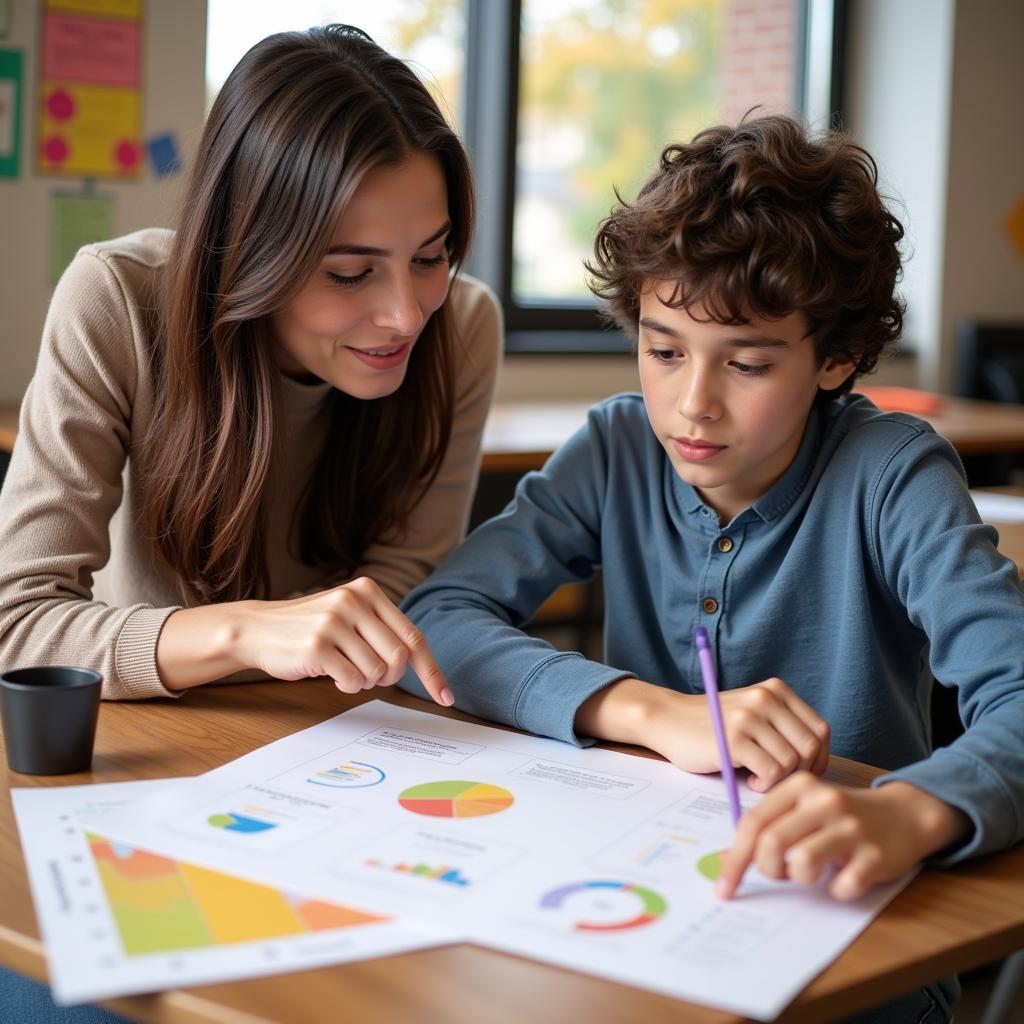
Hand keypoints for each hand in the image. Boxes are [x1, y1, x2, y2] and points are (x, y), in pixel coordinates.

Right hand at [232, 577, 452, 702]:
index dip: (431, 670)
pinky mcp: (317, 645)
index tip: (445, 696)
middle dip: (390, 678)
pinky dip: (347, 686)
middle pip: (399, 658)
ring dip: (363, 681)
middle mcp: (354, 601)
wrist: (257, 629)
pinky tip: (331, 674)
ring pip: (376, 672)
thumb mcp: (348, 614)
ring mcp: (334, 622)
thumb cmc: (310, 628)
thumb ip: (382, 629)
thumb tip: (421, 663)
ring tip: (343, 669)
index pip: (413, 636)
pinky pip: (352, 680)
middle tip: (369, 677)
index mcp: (368, 591)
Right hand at [577, 677, 829, 792]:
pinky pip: (771, 773)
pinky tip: (747, 778)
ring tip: (756, 776)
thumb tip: (818, 763)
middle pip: (811, 748)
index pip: (820, 730)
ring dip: (778, 780)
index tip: (799, 772)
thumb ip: (783, 727)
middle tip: (776, 779)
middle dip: (800, 773)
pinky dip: (764, 784)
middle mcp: (766, 699)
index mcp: (776, 690)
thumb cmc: (712, 726)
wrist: (668, 720)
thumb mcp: (754, 715)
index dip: (817, 758)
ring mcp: (750, 717)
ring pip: (792, 763)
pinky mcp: (734, 739)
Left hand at [716, 775, 970, 900]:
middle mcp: (824, 802)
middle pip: (772, 843)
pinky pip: (841, 887)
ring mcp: (852, 828)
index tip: (723, 887)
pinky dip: (836, 890)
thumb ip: (767, 827)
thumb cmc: (841, 816)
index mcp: (799, 787)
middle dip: (766, 869)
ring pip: (803, 864)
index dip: (733, 858)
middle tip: (779, 874)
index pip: (753, 822)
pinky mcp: (875, 856)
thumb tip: (723, 860)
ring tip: (812, 870)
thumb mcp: (802, 810)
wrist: (903, 814)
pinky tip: (843, 876)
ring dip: (800, 879)